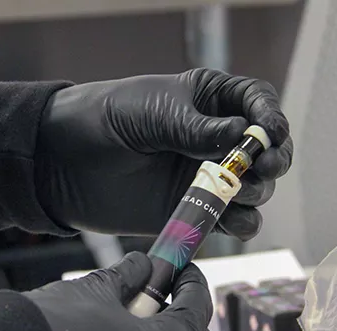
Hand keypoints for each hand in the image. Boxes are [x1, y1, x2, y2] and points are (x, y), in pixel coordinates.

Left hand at [36, 68, 292, 240]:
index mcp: (208, 101)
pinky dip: (240, 223)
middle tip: (262, 166)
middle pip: (267, 150)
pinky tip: (229, 220)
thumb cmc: (105, 120)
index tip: (268, 132)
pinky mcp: (195, 213)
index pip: (257, 103)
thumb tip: (242, 135)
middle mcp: (215, 139)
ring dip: (258, 192)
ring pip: (257, 189)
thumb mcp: (152, 113)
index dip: (270, 116)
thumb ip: (197, 128)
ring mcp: (207, 178)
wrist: (64, 164)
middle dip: (273, 158)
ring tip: (238, 192)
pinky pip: (233, 221)